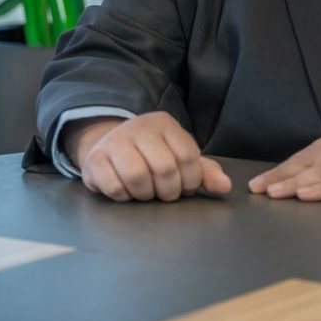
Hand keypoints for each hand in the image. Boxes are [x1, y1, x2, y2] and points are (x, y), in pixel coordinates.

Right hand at [62, 111, 231, 202]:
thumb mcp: (180, 157)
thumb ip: (204, 172)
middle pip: (164, 168)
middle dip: (169, 191)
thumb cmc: (152, 154)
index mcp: (165, 124)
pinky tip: (126, 190)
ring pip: (138, 177)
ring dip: (146, 195)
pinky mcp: (94, 160)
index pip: (187, 156)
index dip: (190, 181)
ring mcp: (114, 141)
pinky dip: (124, 196)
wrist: (108, 144)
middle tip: (165, 193)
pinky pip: (114, 188)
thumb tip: (225, 187)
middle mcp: (139, 127)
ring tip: (146, 192)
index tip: (185, 187)